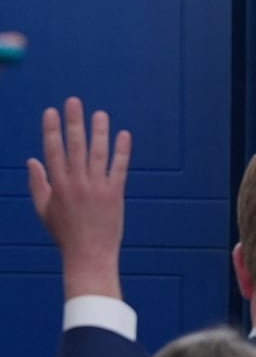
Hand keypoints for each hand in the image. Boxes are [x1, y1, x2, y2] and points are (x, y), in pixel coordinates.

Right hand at [27, 98, 131, 299]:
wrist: (88, 255)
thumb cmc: (65, 233)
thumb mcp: (44, 210)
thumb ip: (38, 184)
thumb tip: (32, 160)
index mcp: (57, 186)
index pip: (52, 152)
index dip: (51, 130)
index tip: (51, 112)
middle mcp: (76, 183)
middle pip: (74, 147)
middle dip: (73, 123)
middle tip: (74, 101)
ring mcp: (96, 188)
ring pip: (97, 154)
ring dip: (98, 132)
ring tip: (100, 114)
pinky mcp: (115, 194)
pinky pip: (119, 168)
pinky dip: (122, 151)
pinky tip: (124, 135)